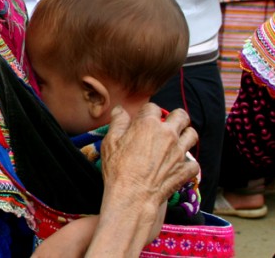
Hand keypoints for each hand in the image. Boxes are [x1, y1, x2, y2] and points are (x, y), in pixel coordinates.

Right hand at [85, 104, 197, 256]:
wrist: (133, 196)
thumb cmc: (118, 168)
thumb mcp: (110, 141)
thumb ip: (118, 122)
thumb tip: (120, 111)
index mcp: (148, 124)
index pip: (153, 107)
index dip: (148, 112)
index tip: (143, 118)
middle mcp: (168, 134)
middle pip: (181, 116)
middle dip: (175, 117)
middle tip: (167, 124)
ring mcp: (180, 152)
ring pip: (192, 135)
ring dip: (185, 135)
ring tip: (176, 140)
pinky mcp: (186, 169)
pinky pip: (193, 162)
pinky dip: (187, 163)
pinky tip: (178, 165)